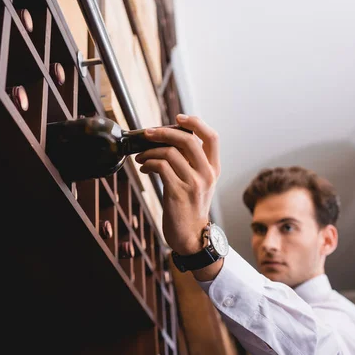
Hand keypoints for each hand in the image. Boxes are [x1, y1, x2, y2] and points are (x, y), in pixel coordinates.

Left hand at [135, 115, 219, 254]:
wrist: (191, 236)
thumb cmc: (190, 207)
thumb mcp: (199, 183)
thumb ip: (191, 162)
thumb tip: (170, 139)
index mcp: (213, 168)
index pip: (212, 137)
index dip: (195, 122)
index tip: (178, 118)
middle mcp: (206, 174)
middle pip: (187, 140)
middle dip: (163, 132)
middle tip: (147, 134)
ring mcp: (193, 183)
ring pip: (170, 152)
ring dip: (149, 151)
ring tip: (141, 157)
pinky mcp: (177, 192)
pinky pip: (160, 166)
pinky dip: (148, 163)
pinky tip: (144, 168)